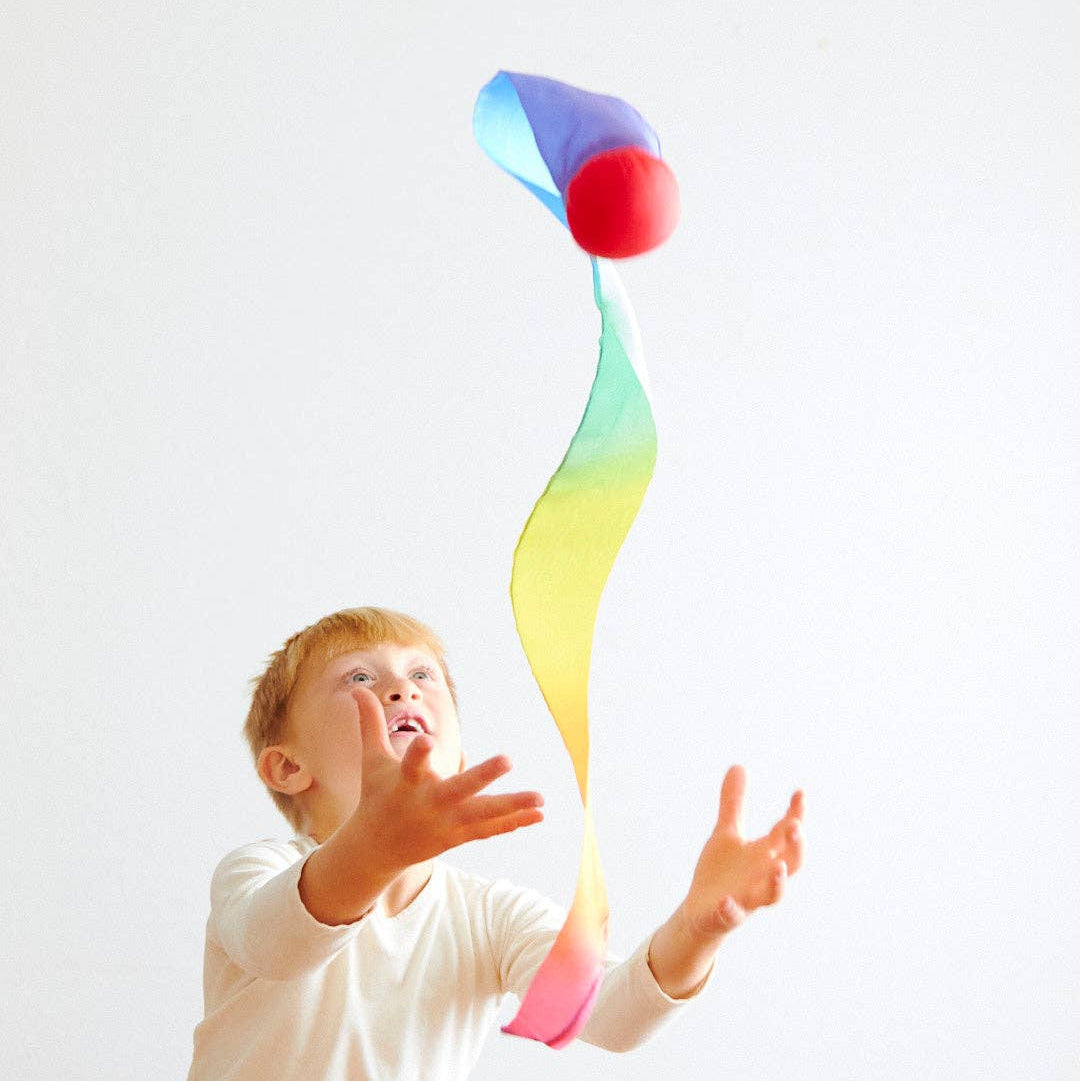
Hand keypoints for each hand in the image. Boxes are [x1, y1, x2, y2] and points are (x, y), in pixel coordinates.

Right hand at [350, 688, 544, 869]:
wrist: (376, 849)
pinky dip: (513, 822)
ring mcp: (445, 824)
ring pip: (482, 814)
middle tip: (508, 758)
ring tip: (541, 798)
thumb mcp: (371, 761)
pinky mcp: (458, 836)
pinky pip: (488, 830)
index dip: (418, 752)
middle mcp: (428, 804)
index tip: (427, 739)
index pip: (411, 765)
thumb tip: (357, 688)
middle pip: (458, 789)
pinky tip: (539, 815)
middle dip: (482, 776)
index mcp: (405, 784)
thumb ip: (370, 724)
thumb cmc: (376, 795)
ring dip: (512, 806)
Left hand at [679, 764, 804, 941]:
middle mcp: (762, 877)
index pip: (786, 833)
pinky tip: (725, 902)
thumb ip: (734, 803)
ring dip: (777, 882)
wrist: (701, 911)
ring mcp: (748, 898)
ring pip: (771, 895)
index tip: (800, 792)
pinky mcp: (727, 916)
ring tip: (778, 865)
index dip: (796, 814)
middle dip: (796, 846)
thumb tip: (739, 765)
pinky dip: (731, 910)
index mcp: (764, 855)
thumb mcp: (726, 832)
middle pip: (791, 863)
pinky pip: (731, 916)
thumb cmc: (722, 872)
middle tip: (795, 824)